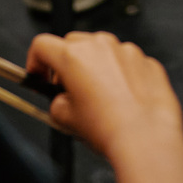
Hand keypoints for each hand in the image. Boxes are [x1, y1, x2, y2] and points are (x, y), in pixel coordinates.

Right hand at [26, 32, 182, 182]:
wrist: (146, 138)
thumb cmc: (107, 128)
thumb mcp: (65, 119)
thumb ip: (56, 102)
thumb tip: (62, 100)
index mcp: (73, 56)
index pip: (42, 45)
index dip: (35, 61)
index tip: (39, 75)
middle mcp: (100, 46)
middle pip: (72, 44)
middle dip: (66, 64)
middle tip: (68, 90)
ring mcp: (126, 51)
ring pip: (102, 51)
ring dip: (96, 67)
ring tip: (100, 98)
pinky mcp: (147, 62)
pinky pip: (127, 62)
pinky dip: (121, 74)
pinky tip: (123, 99)